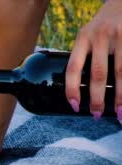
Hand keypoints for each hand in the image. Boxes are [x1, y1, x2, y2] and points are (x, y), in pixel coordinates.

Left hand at [65, 0, 121, 119]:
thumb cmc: (105, 24)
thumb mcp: (89, 34)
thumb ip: (85, 54)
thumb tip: (80, 88)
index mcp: (83, 37)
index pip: (73, 68)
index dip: (72, 89)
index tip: (74, 106)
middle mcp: (101, 36)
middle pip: (98, 74)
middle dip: (97, 99)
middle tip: (97, 115)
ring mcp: (121, 36)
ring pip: (121, 73)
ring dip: (121, 97)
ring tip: (119, 113)